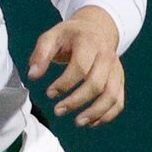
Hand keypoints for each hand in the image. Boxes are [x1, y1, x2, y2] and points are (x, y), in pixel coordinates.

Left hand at [27, 7, 125, 126]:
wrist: (96, 28)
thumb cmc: (70, 36)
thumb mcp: (52, 36)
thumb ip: (41, 54)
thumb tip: (33, 75)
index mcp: (89, 42)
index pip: (80, 67)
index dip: (64, 84)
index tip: (49, 93)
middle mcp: (106, 56)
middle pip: (96, 83)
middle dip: (77, 101)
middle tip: (58, 110)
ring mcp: (116, 69)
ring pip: (111, 95)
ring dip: (95, 112)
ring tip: (78, 122)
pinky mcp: (119, 79)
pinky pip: (118, 101)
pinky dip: (107, 115)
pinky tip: (92, 122)